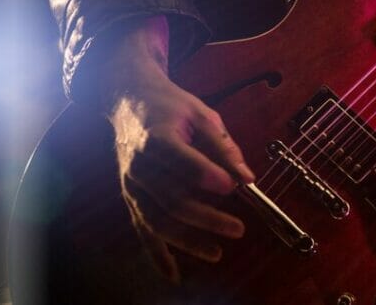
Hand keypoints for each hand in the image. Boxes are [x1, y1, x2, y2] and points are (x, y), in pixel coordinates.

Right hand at [101, 16, 255, 282]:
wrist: (127, 101)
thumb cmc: (171, 106)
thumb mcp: (201, 113)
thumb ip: (223, 145)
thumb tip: (247, 177)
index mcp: (157, 137)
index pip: (180, 159)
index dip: (204, 174)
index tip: (231, 186)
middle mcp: (139, 165)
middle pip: (171, 198)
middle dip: (206, 217)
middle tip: (238, 228)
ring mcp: (132, 185)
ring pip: (157, 220)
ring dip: (187, 240)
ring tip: (216, 252)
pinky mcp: (131, 197)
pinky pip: (142, 229)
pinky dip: (156, 254)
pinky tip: (174, 274)